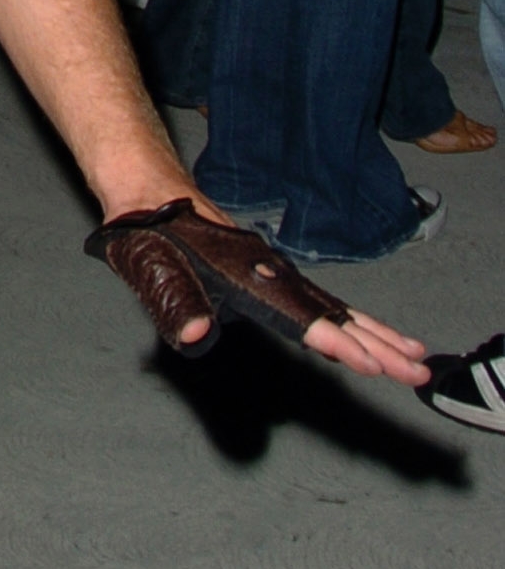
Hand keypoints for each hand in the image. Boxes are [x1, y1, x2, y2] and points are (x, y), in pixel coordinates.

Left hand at [95, 191, 430, 384]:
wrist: (148, 193)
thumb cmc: (149, 235)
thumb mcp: (151, 269)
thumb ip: (175, 303)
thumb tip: (198, 334)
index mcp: (247, 279)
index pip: (303, 319)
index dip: (338, 344)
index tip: (374, 365)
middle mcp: (271, 275)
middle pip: (335, 316)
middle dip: (380, 347)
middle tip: (419, 375)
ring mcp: (276, 274)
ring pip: (336, 308)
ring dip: (377, 335)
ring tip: (415, 360)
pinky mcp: (273, 275)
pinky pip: (323, 302)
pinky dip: (354, 321)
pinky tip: (370, 335)